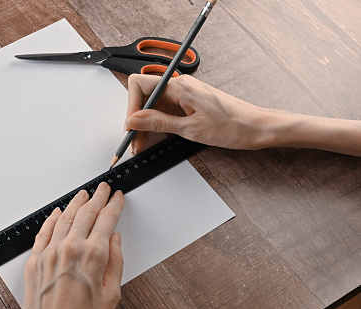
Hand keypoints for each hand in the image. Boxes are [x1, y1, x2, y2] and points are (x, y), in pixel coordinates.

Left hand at [21, 182, 124, 308]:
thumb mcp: (112, 296)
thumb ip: (115, 262)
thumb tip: (115, 240)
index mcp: (93, 256)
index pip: (107, 219)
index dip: (114, 205)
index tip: (118, 197)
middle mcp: (70, 249)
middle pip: (86, 213)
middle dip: (97, 197)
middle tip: (103, 188)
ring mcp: (49, 253)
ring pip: (65, 217)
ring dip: (76, 202)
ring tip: (84, 194)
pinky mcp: (34, 261)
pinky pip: (44, 231)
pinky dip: (52, 218)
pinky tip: (58, 212)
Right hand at [124, 74, 275, 152]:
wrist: (256, 128)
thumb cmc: (232, 125)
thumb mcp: (190, 129)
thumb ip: (159, 122)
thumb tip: (134, 119)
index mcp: (179, 87)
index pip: (139, 85)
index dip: (131, 106)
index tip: (131, 126)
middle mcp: (179, 87)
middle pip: (144, 97)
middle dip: (136, 119)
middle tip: (135, 141)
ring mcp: (183, 95)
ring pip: (153, 106)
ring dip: (145, 125)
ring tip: (142, 144)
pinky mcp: (188, 104)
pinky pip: (165, 111)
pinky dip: (157, 125)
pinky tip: (155, 138)